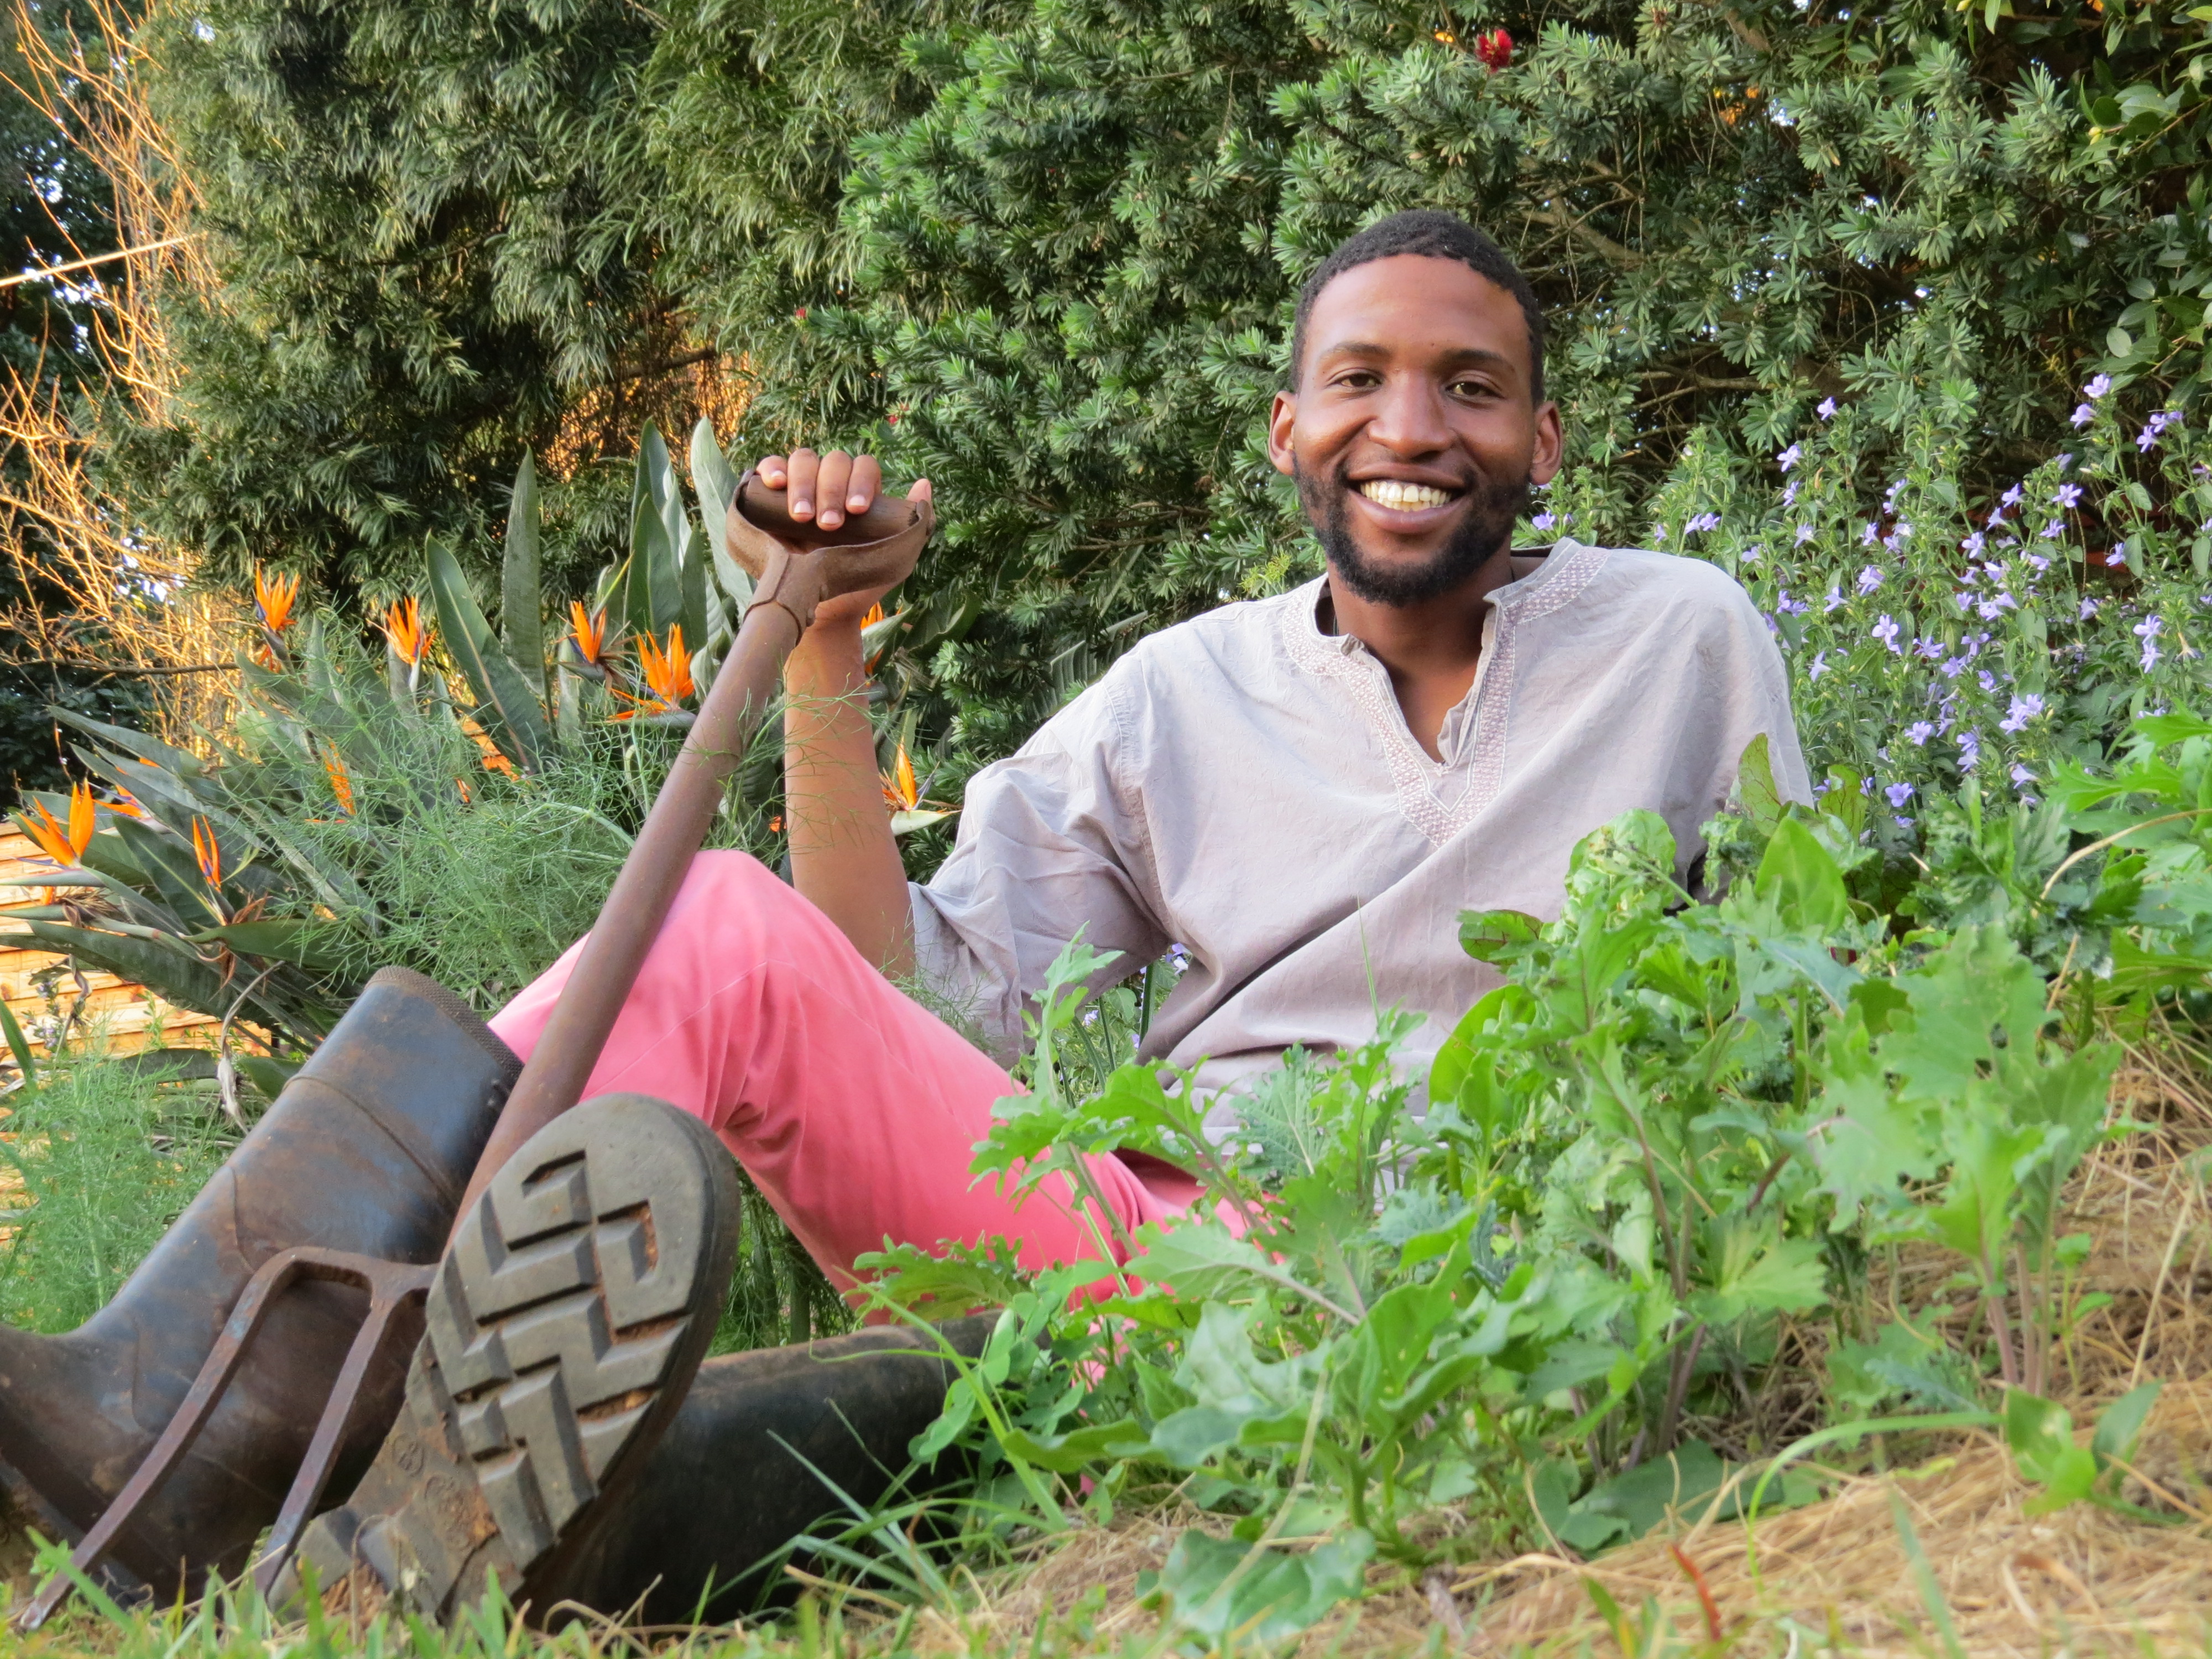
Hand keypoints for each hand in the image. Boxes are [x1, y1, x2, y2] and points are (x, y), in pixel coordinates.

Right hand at [752, 450, 931, 630]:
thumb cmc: (860, 583)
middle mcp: (830, 483)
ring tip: (802, 518)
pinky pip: (770, 468)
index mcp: (860, 491)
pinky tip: (776, 484)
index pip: (863, 466)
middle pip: (833, 461)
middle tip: (828, 525)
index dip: (861, 481)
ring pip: (803, 460)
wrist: (823, 610)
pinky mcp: (770, 496)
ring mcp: (800, 486)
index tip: (857, 510)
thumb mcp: (896, 558)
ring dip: (804, 484)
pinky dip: (772, 468)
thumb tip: (924, 483)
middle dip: (831, 490)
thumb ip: (917, 526)